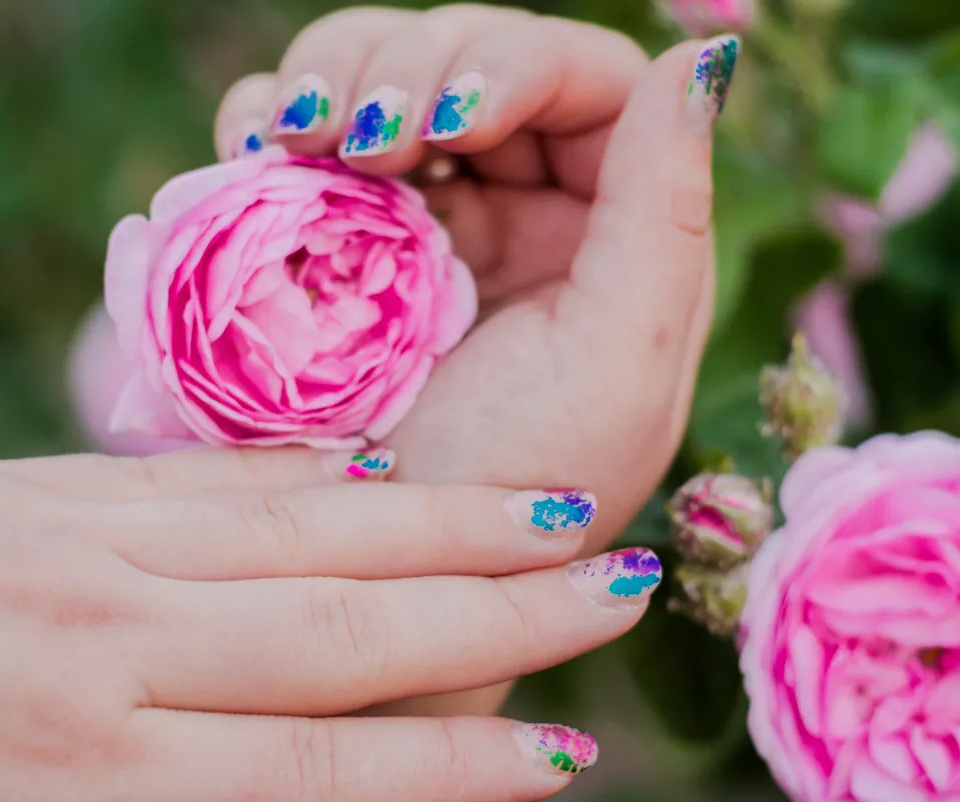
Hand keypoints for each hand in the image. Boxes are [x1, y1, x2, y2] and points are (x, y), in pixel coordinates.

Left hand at [0, 413, 661, 801]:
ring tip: (548, 513)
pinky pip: (213, 483)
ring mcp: (86, 555)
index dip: (455, 763)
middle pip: (346, 632)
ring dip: (440, 526)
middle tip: (616, 585)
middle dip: (498, 614)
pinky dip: (316, 478)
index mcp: (81, 792)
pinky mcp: (51, 492)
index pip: (319, 774)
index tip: (564, 746)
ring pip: (303, 536)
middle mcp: (110, 659)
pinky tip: (386, 469)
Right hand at [213, 6, 729, 718]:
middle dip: (411, 70)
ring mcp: (418, 218)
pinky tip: (261, 154)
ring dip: (334, 81)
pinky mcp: (329, 236)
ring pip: (380, 73)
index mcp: (609, 236)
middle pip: (473, 56)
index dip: (517, 65)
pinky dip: (268, 119)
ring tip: (300, 145)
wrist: (376, 588)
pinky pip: (298, 132)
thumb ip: (667, 215)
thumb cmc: (509, 502)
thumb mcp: (612, 371)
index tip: (457, 120)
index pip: (586, 81)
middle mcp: (519, 212)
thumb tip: (697, 62)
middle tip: (365, 139)